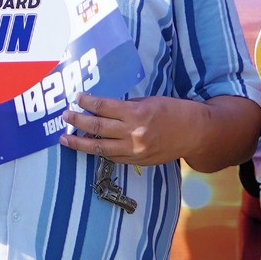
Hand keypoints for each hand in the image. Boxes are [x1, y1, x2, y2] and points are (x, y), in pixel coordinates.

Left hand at [62, 93, 190, 165]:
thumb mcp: (150, 102)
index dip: (87, 102)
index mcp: (137, 113)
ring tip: (66, 139)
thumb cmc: (174, 112)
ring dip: (80, 143)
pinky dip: (100, 152)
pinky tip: (90, 147)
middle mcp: (133, 133)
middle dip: (77, 121)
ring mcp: (135, 150)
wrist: (195, 134)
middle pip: (97, 127)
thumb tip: (103, 108)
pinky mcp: (137, 161)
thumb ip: (127, 107)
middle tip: (65, 116)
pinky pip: (113, 157)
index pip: (104, 107)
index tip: (77, 98)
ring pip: (100, 148)